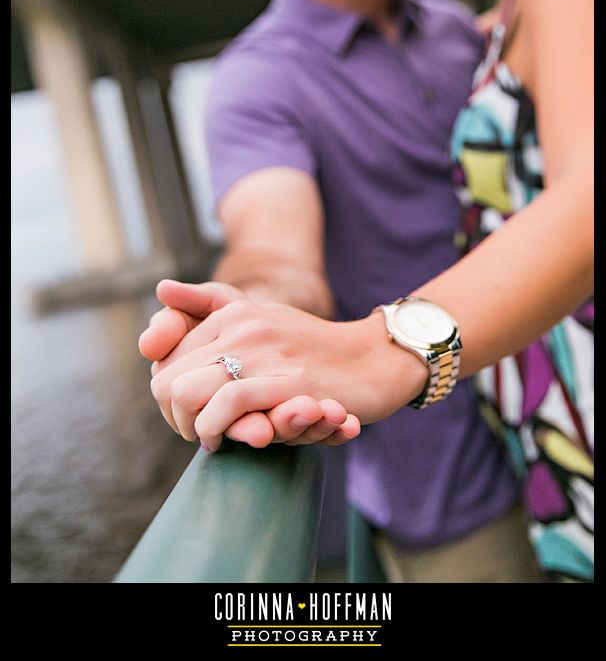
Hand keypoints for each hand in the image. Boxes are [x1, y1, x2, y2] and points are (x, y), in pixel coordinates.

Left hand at [139, 280, 358, 447]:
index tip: (189, 413)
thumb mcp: (259, 321)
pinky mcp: (288, 383)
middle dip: (173, 416)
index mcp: (231, 312)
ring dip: (190, 428)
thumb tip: (160, 288)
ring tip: (209, 437)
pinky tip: (225, 438)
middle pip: (167, 379)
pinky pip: (227, 404)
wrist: (372, 359)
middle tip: (196, 431)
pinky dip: (215, 429)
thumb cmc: (310, 348)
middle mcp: (242, 327)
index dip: (168, 395)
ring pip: (187, 393)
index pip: (166, 357)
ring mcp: (265, 354)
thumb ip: (207, 307)